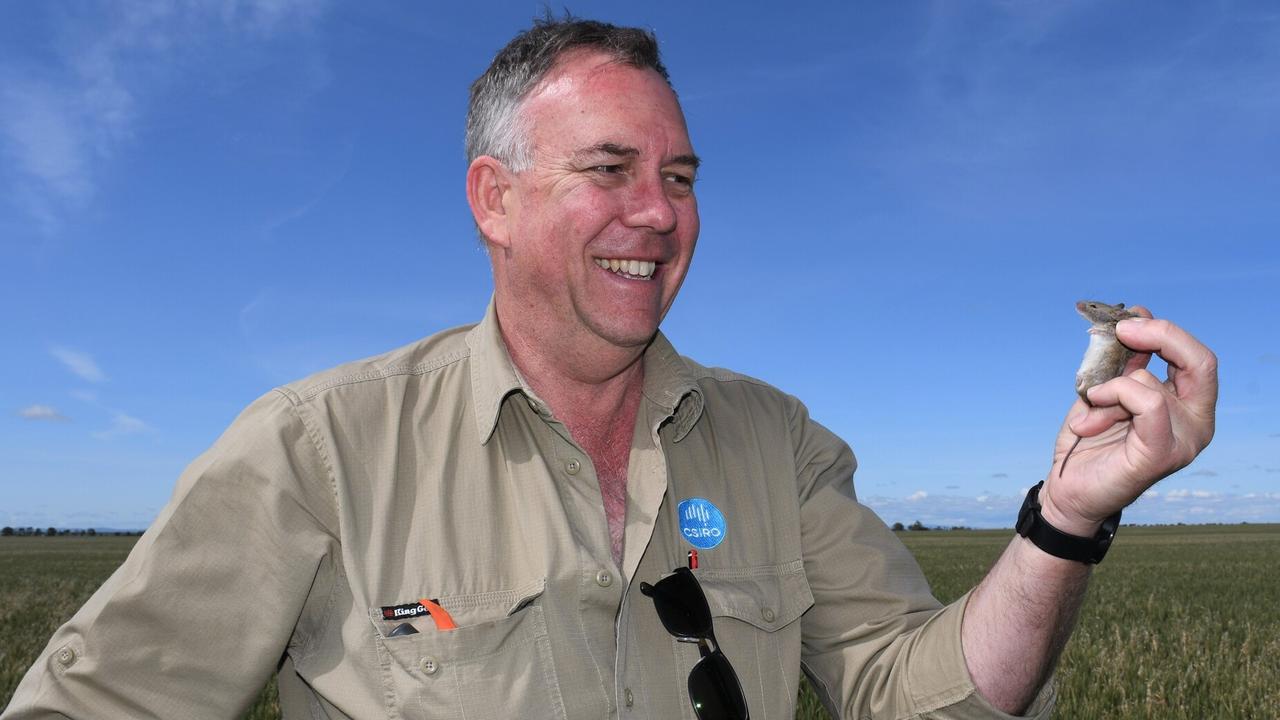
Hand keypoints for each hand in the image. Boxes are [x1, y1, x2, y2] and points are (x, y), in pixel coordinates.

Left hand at [1040, 310, 1217, 535]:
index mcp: (1188, 406)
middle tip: (1120, 330)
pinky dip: (1115, 395)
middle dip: (1160, 335)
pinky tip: (1088, 416)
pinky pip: (1147, 404)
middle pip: (1201, 361)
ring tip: (1089, 412)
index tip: (1126, 321)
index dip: (1165, 331)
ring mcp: (1184, 441)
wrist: (1068, 487)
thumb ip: (1126, 360)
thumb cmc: (1090, 439)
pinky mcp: (1162, 453)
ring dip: (1106, 388)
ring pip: (1150, 383)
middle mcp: (1196, 423)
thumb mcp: (1107, 388)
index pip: (1197, 357)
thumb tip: (1137, 315)